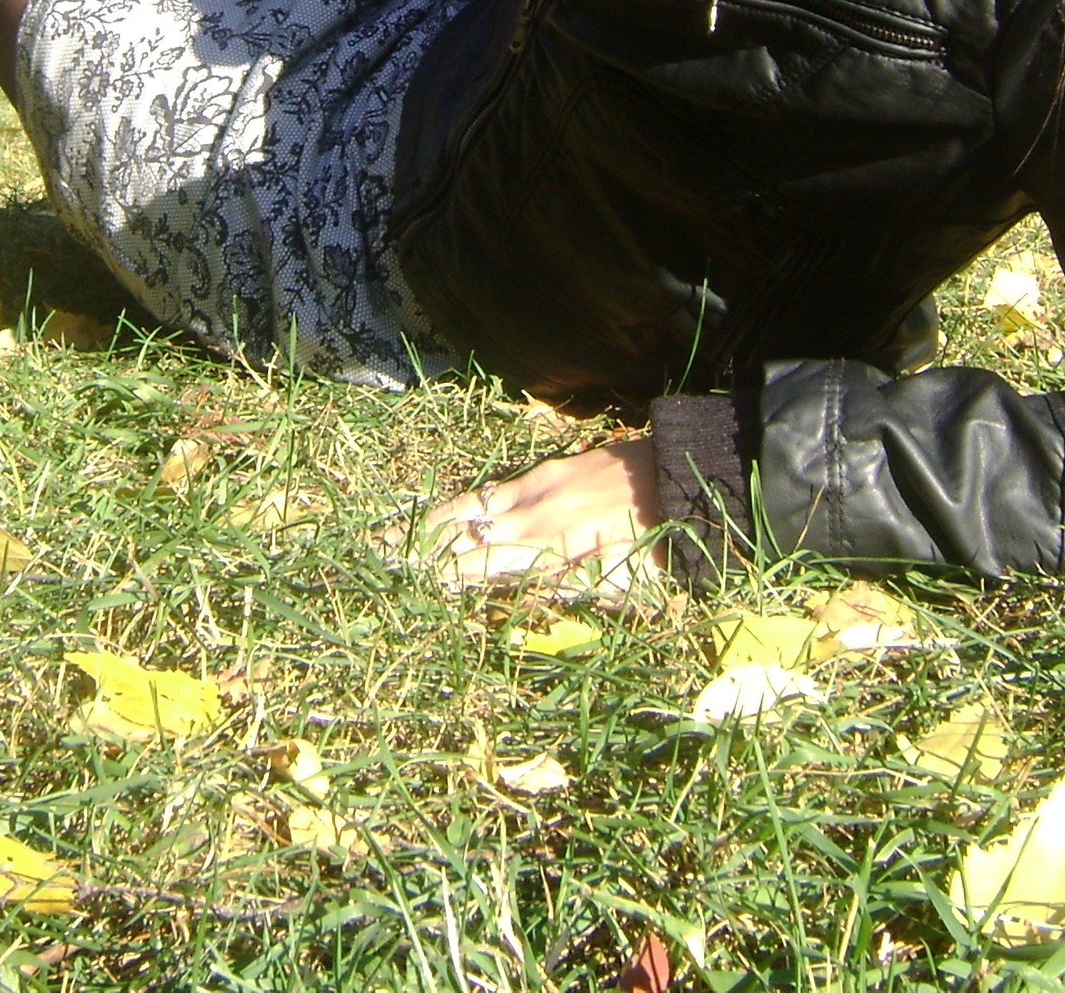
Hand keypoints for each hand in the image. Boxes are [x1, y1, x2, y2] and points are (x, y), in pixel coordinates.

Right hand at [407, 436, 664, 598]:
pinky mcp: (547, 471)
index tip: (416, 586)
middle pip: (469, 535)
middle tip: (382, 562)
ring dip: (433, 524)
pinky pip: (494, 488)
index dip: (450, 576)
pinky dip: (463, 502)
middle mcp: (536, 514)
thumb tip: (530, 595)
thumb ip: (578, 588)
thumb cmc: (662, 541)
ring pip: (473, 507)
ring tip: (394, 536)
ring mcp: (538, 488)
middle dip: (426, 552)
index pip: (486, 564)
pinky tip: (445, 511)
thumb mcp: (631, 581)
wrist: (682, 473)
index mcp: (553, 545)